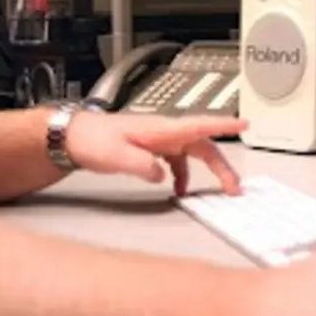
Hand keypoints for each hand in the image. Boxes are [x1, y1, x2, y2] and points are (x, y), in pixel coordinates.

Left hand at [66, 113, 247, 195]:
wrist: (72, 136)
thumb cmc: (91, 139)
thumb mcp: (116, 154)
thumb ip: (142, 165)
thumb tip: (163, 176)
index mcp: (161, 129)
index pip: (198, 125)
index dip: (223, 125)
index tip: (243, 124)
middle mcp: (164, 132)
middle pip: (203, 145)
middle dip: (222, 165)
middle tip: (234, 185)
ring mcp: (158, 140)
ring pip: (192, 154)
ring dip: (206, 172)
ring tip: (215, 190)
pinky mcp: (151, 148)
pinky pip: (177, 160)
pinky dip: (184, 175)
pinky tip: (179, 188)